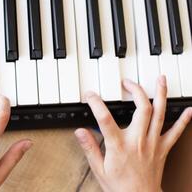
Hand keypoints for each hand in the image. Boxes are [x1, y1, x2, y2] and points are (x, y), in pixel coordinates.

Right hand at [75, 76, 191, 191]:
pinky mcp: (162, 148)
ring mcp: (153, 143)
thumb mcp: (99, 168)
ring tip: (161, 80)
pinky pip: (175, 132)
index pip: (105, 118)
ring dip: (161, 95)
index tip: (90, 94)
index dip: (96, 103)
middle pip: (142, 108)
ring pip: (160, 114)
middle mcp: (138, 140)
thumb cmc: (120, 186)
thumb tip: (80, 132)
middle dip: (136, 90)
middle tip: (128, 83)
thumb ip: (90, 147)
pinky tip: (188, 110)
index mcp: (119, 145)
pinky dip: (183, 120)